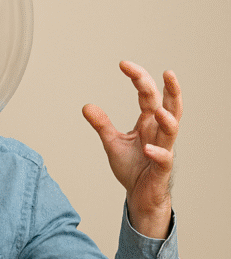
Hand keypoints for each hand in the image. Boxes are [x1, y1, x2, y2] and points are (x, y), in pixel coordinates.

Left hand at [82, 61, 181, 238]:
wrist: (139, 194)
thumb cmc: (132, 167)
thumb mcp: (112, 142)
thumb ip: (102, 124)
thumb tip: (86, 106)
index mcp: (148, 122)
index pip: (148, 95)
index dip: (139, 78)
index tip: (123, 64)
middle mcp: (158, 132)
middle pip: (170, 106)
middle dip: (171, 89)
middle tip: (167, 72)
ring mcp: (163, 149)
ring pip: (172, 131)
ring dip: (168, 120)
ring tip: (158, 111)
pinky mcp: (161, 168)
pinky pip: (164, 158)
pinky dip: (157, 152)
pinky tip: (147, 148)